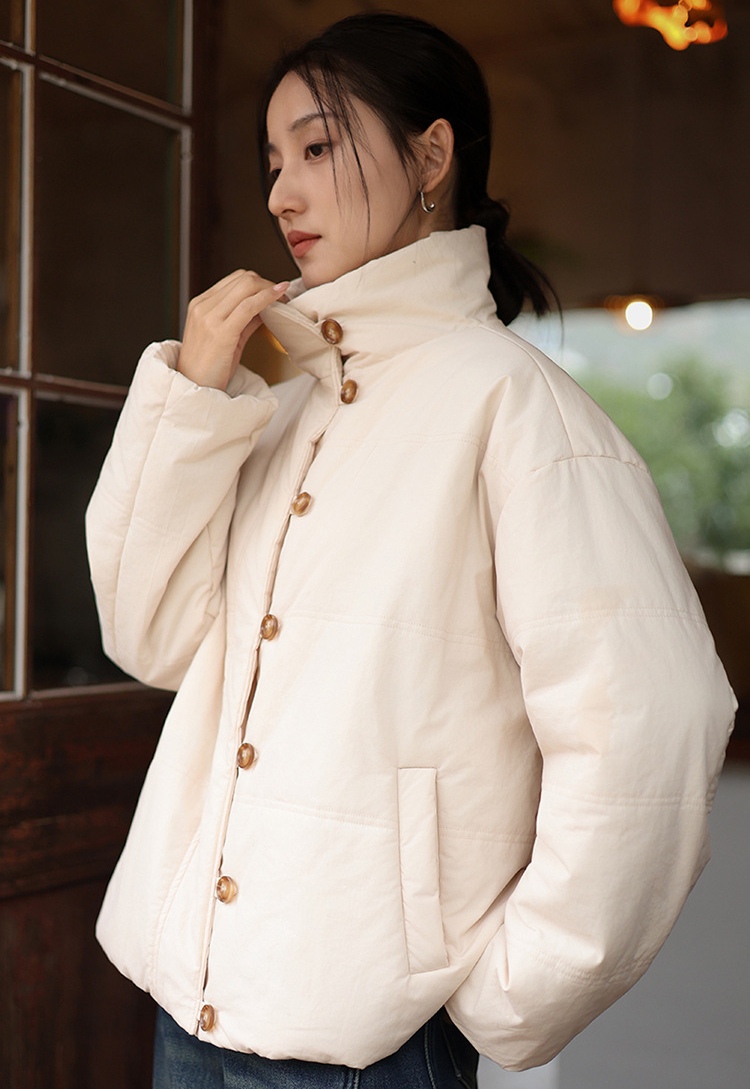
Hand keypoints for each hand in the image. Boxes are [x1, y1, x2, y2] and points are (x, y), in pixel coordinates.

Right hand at [177, 270, 289, 389]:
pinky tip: (279, 299)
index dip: (259, 283)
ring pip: (246, 287)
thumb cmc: (210, 368)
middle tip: (283, 297)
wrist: (194, 389)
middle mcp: (203, 307)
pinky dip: (267, 298)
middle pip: (242, 279)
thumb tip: (266, 307)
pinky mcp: (221, 332)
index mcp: (201, 304)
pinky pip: (248, 306)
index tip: (275, 293)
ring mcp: (209, 318)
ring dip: (270, 290)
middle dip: (267, 284)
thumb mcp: (226, 337)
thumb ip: (243, 319)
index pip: (235, 279)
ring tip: (284, 300)